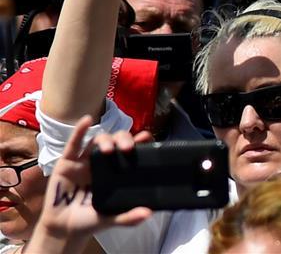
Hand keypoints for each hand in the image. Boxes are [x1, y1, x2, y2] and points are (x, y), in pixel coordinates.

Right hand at [35, 116, 151, 239]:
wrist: (63, 230)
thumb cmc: (89, 220)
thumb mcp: (110, 218)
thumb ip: (128, 217)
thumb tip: (148, 213)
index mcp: (115, 171)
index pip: (130, 151)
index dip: (138, 143)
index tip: (147, 137)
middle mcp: (102, 162)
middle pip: (115, 142)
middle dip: (123, 139)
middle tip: (128, 148)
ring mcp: (84, 161)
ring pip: (97, 141)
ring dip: (105, 140)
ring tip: (109, 149)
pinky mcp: (67, 163)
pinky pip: (74, 144)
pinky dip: (80, 131)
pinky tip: (86, 120)